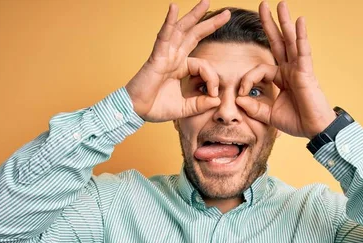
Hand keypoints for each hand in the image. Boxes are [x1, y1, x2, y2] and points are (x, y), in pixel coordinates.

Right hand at [125, 0, 229, 122]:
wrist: (136, 111)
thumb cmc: (155, 108)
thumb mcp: (185, 108)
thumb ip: (201, 104)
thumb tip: (217, 100)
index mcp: (180, 68)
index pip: (203, 65)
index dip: (212, 77)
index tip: (214, 93)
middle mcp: (173, 58)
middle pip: (194, 35)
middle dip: (210, 23)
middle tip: (226, 13)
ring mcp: (165, 55)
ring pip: (182, 31)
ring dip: (194, 16)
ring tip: (206, 2)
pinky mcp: (156, 58)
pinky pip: (164, 37)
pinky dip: (169, 22)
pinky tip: (173, 8)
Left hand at [235, 1, 336, 138]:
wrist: (314, 130)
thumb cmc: (296, 122)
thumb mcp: (269, 115)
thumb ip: (254, 108)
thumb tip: (238, 99)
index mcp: (281, 78)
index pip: (259, 69)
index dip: (247, 79)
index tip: (240, 92)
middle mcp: (290, 70)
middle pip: (278, 42)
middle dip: (270, 24)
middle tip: (264, 4)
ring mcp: (299, 69)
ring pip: (290, 41)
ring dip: (285, 22)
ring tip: (281, 4)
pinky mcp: (306, 72)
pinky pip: (303, 51)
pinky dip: (301, 36)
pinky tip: (300, 20)